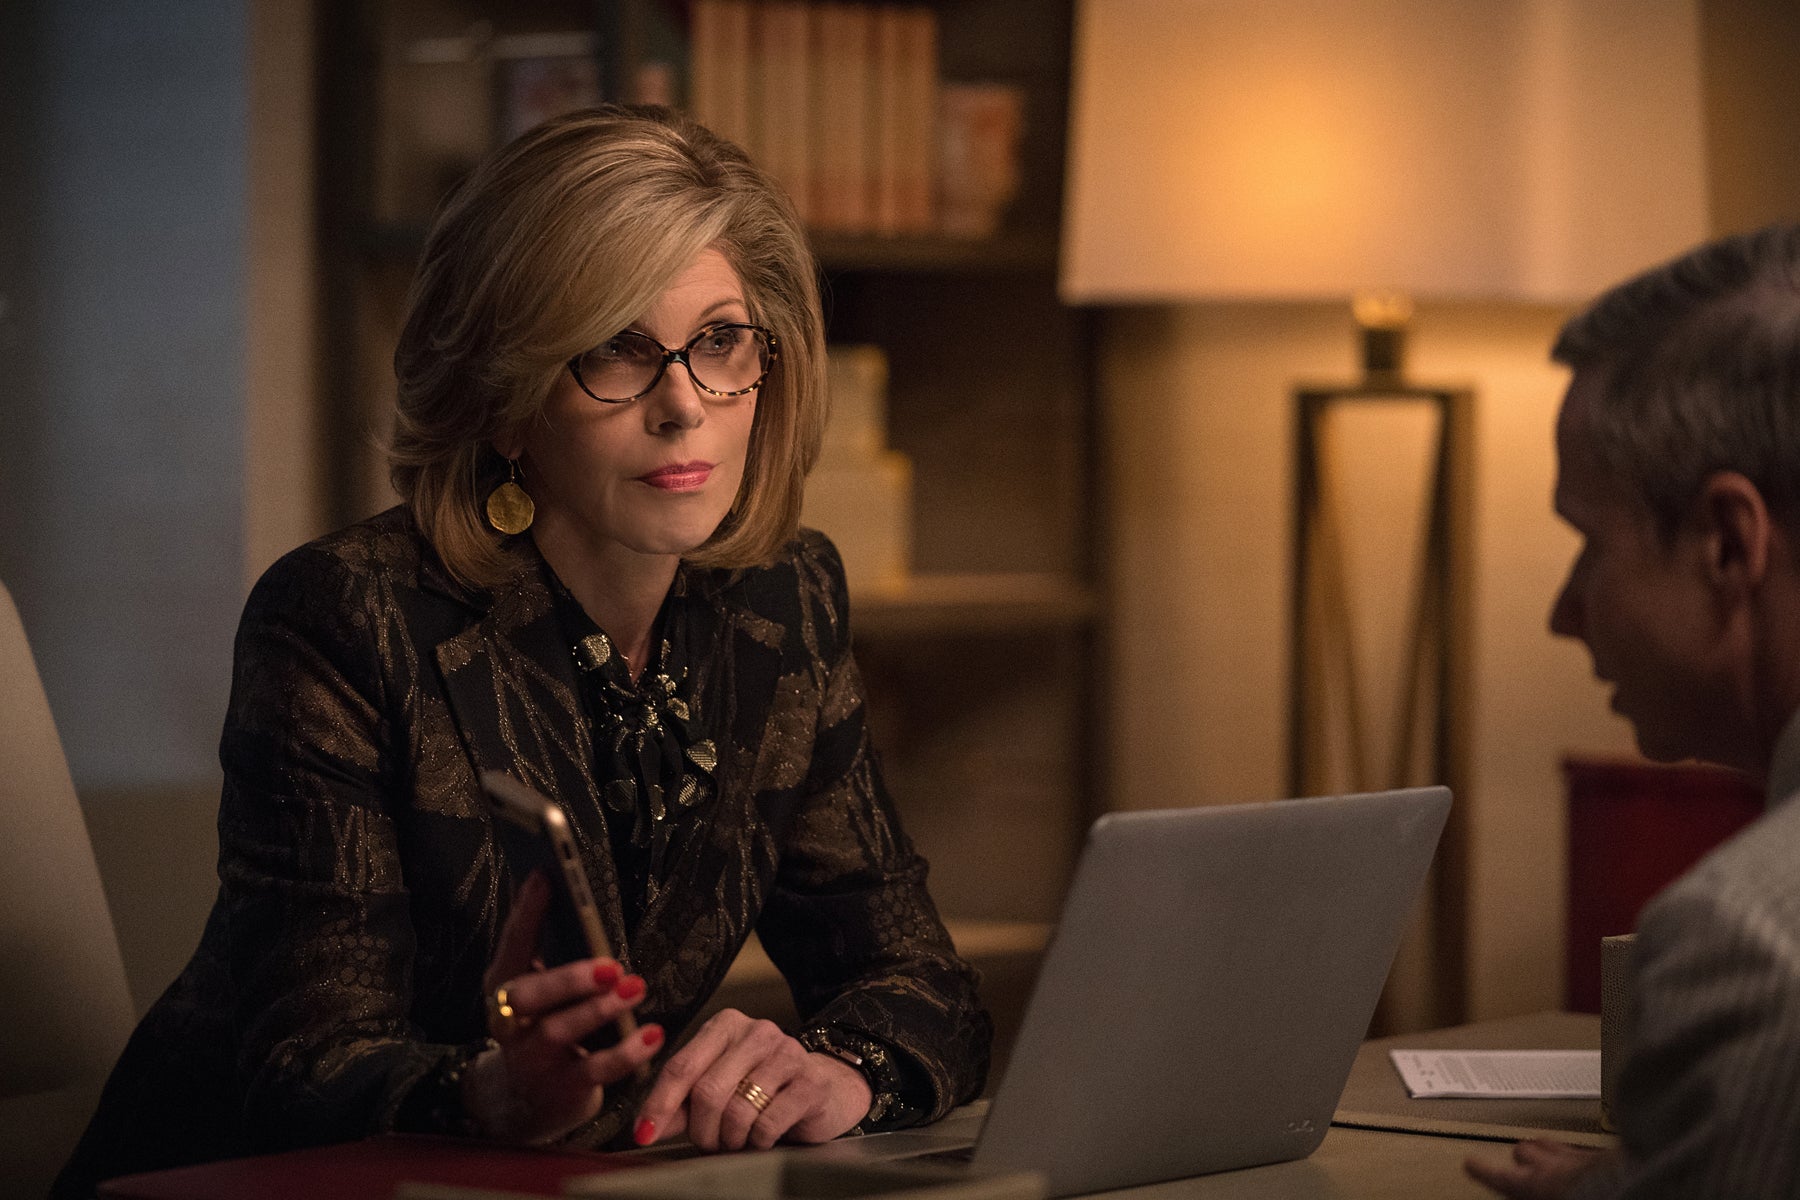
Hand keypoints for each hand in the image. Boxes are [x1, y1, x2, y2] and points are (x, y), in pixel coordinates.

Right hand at [463, 872, 664, 1143]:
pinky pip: (595, 1070)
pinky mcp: (562, 1088)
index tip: (546, 875)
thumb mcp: (537, 988)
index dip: (526, 911)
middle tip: (610, 964)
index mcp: (505, 985)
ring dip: (599, 1009)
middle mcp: (511, 1022)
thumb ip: (547, 946)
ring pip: (559, 1031)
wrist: (523, 1101)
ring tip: (635, 988)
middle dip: (567, 978)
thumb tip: (560, 881)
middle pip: (528, 995)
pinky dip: (626, 1053)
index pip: (512, 943)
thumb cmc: (541, 1024)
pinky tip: (653, 1034)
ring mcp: (533, 1058)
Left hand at [633, 1008, 873, 1150]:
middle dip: (702, 1130)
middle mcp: (757, 1031)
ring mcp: (787, 1053)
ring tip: (737, 1141)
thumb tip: (645, 1127)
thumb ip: (681, 1105)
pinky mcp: (811, 1081)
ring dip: (731, 1139)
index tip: (644, 1135)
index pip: (681, 1066)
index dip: (659, 1104)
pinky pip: (767, 1124)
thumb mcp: (719, 1089)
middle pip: (707, 1091)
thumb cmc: (763, 1089)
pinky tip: (763, 1138)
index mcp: (726, 1026)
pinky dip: (757, 1141)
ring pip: (738, 1110)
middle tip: (709, 1144)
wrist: (825, 1088)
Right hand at [1465, 1139, 1611, 1198]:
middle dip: (1522, 1157)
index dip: (1482, 1169)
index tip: (1470, 1163)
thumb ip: (1525, 1192)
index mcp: (1532, 1184)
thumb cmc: (1586, 1197)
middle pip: (1524, 1149)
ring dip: (1549, 1151)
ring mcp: (1579, 1156)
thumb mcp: (1538, 1194)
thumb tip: (1509, 1186)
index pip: (1497, 1175)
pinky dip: (1579, 1156)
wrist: (1632, 1187)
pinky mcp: (1606, 1156)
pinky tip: (1587, 1165)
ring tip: (1552, 1161)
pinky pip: (1583, 1150)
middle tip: (1523, 1166)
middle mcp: (1551, 1164)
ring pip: (1553, 1144)